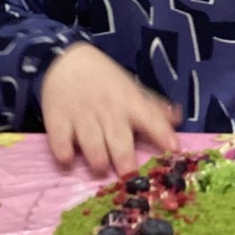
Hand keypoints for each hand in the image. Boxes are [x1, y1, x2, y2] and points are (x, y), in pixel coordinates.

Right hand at [41, 42, 179, 176]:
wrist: (67, 60)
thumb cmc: (105, 80)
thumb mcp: (131, 89)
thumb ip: (153, 108)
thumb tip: (177, 120)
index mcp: (130, 103)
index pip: (151, 118)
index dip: (163, 133)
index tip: (173, 148)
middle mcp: (109, 111)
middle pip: (119, 139)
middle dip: (125, 159)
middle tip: (128, 174)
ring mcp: (82, 117)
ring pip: (92, 144)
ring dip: (97, 158)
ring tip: (100, 167)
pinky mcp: (58, 122)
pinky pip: (61, 143)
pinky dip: (64, 153)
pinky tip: (67, 159)